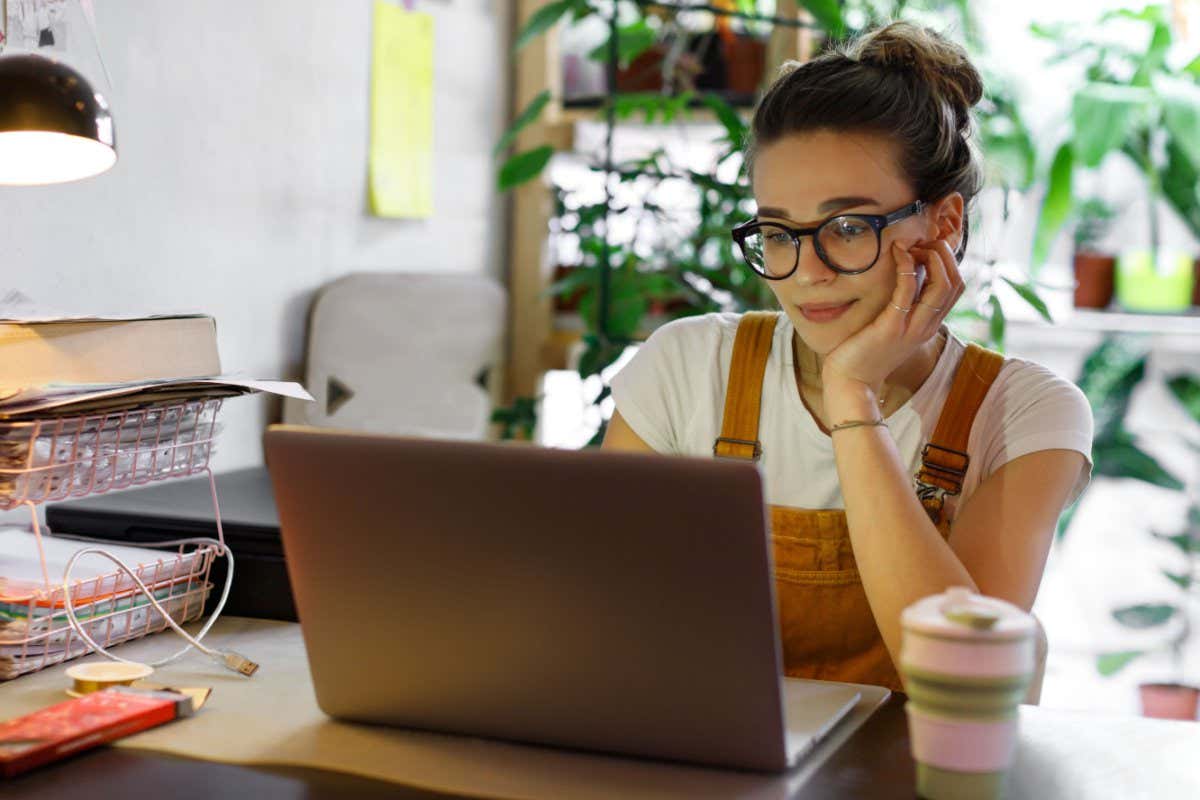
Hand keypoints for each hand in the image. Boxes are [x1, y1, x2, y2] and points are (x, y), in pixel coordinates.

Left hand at [820, 237, 964, 405]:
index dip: (947, 261)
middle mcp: (926, 326)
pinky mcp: (892, 326)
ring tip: (912, 245)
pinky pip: (908, 290)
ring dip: (931, 257)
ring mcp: (912, 328)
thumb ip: (903, 307)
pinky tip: (897, 253)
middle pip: (956, 282)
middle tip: (921, 242)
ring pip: (942, 285)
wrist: (851, 383)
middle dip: (944, 254)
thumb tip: (904, 276)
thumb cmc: (865, 353)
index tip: (925, 248)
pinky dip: (907, 267)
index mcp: (929, 325)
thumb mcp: (892, 328)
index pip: (956, 287)